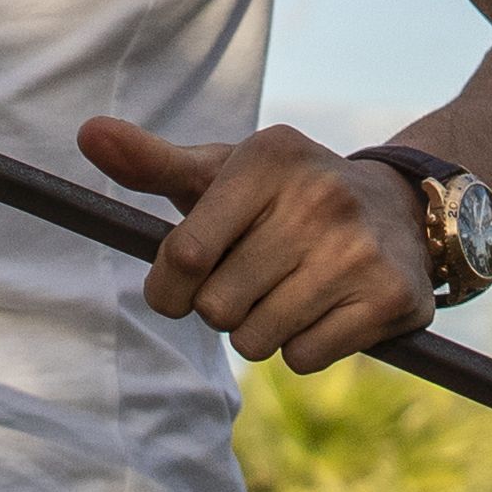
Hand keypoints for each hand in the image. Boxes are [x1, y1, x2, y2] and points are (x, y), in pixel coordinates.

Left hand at [84, 117, 432, 372]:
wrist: (402, 209)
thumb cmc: (284, 198)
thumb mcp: (224, 172)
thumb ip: (152, 162)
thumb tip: (88, 133)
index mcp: (269, 157)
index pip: (183, 255)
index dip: (167, 289)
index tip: (177, 287)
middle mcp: (319, 198)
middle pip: (216, 307)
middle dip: (220, 307)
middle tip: (252, 280)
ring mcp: (358, 250)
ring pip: (257, 340)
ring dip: (259, 331)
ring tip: (288, 292)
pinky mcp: (390, 299)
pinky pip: (303, 358)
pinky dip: (303, 347)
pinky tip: (325, 310)